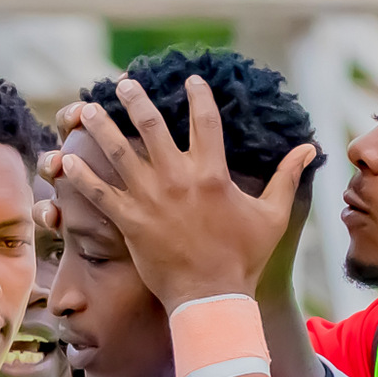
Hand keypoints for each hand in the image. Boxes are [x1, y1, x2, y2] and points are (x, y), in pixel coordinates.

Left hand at [46, 76, 316, 309]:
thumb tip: (311, 147)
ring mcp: (151, 199)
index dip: (198, 96)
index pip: (205, 121)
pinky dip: (82, 177)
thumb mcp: (272, 215)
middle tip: (124, 83)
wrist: (212, 297)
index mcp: (213, 173)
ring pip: (120, 153)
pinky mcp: (131, 222)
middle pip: (152, 126)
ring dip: (102, 127)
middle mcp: (179, 179)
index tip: (189, 79)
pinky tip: (66, 161)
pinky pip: (100, 194)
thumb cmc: (244, 258)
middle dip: (136, 100)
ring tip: (87, 108)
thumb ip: (287, 177)